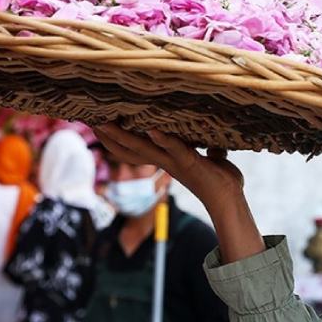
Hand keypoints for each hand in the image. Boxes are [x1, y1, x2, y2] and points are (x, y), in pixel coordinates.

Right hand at [94, 125, 264, 262]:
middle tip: (91, 120)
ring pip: (143, 149)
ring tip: (106, 123)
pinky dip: (164, 140)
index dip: (119, 138)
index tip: (102, 123)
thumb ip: (211, 150)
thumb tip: (217, 143)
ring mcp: (175, 163)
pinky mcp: (190, 163)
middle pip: (130, 149)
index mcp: (168, 159)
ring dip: (123, 137)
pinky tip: (153, 129)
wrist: (231, 201)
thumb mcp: (214, 160)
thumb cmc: (221, 181)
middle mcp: (166, 162)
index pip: (137, 148)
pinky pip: (174, 149)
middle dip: (110, 136)